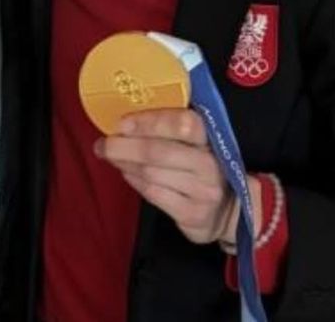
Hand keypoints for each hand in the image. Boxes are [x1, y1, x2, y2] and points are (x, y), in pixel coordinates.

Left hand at [94, 108, 258, 245]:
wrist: (231, 209)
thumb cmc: (202, 165)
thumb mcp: (196, 141)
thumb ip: (169, 127)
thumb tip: (125, 119)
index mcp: (212, 137)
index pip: (184, 124)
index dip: (150, 122)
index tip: (122, 123)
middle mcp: (210, 164)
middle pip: (159, 152)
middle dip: (124, 146)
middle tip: (104, 143)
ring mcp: (204, 192)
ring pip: (152, 173)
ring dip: (125, 163)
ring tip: (110, 155)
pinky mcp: (193, 214)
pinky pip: (153, 193)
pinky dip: (134, 181)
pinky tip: (127, 173)